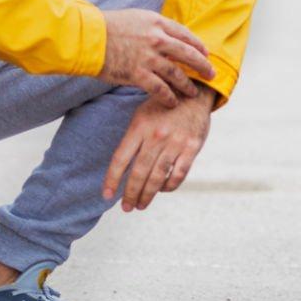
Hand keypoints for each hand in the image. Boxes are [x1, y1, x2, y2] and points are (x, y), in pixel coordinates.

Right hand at [98, 9, 215, 107]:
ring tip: (193, 92)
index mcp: (157, 22)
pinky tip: (173, 102)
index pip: (185, 34)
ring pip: (177, 74)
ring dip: (187, 85)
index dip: (198, 45)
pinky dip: (168, 97)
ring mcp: (149, 57)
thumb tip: (163, 36)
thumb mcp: (135, 18)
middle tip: (211, 74)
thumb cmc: (107, 26)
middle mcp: (157, 39)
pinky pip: (160, 89)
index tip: (205, 53)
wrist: (88, 36)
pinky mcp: (138, 74)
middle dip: (202, 66)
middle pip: (188, 54)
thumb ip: (152, 27)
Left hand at [103, 90, 213, 210]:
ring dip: (148, 194)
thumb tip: (122, 168)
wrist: (193, 93)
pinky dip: (169, 186)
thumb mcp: (142, 115)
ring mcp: (175, 142)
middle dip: (130, 193)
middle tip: (126, 207)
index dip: (112, 179)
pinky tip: (162, 190)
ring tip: (140, 205)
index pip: (121, 158)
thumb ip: (133, 139)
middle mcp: (156, 136)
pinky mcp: (192, 147)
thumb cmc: (163, 105)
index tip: (106, 195)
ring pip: (158, 177)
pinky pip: (178, 174)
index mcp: (139, 126)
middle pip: (139, 172)